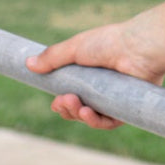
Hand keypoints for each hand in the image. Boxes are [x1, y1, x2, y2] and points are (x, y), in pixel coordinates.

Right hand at [25, 21, 164, 129]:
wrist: (137, 47)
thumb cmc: (109, 43)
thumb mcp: (75, 48)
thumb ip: (52, 58)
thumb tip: (28, 64)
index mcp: (90, 75)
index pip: (71, 96)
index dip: (61, 103)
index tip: (55, 101)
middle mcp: (102, 88)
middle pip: (78, 110)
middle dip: (66, 110)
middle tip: (62, 101)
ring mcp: (114, 98)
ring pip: (90, 118)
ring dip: (77, 114)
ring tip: (74, 102)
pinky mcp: (126, 107)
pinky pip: (108, 122)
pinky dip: (95, 121)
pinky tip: (87, 113)